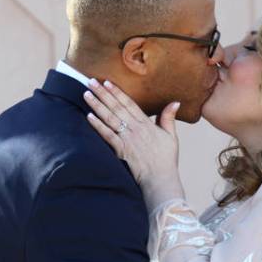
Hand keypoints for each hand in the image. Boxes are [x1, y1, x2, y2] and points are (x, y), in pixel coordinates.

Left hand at [84, 80, 184, 207]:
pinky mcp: (121, 150)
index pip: (129, 104)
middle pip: (116, 107)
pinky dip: (98, 126)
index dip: (117, 92)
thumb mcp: (171, 136)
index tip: (107, 82)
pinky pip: (107, 135)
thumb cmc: (166, 160)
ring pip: (110, 118)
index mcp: (147, 124)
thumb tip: (175, 102)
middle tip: (91, 82)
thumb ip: (169, 118)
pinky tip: (89, 116)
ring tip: (86, 95)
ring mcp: (127, 139)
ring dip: (97, 106)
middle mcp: (135, 129)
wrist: (160, 179)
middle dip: (103, 94)